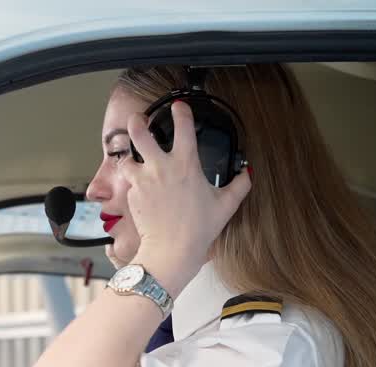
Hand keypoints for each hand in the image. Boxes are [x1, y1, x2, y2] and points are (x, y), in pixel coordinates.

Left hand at [119, 102, 251, 294]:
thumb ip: (239, 185)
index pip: (183, 127)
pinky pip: (130, 182)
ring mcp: (144, 181)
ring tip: (135, 159)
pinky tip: (141, 188)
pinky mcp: (133, 195)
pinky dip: (134, 182)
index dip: (181, 112)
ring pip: (128, 158)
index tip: (180, 106)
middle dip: (137, 122)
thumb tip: (247, 173)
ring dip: (131, 157)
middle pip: (140, 133)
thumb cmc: (199, 229)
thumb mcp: (226, 205)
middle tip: (138, 119)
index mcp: (186, 164)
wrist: (171, 250)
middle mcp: (161, 168)